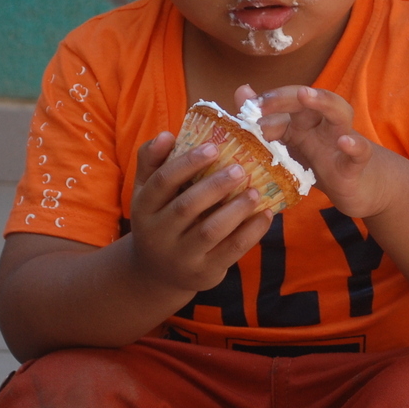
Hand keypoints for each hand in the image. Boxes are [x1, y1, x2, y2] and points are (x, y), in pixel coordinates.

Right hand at [129, 132, 272, 295]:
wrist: (156, 273)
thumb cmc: (159, 217)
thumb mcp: (147, 191)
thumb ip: (153, 160)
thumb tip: (167, 134)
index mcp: (143, 208)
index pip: (162, 182)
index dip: (186, 163)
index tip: (213, 146)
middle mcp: (157, 234)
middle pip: (186, 207)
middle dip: (215, 186)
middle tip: (240, 169)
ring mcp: (180, 257)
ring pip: (209, 231)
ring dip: (235, 210)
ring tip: (254, 192)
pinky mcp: (204, 273)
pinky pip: (230, 251)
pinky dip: (250, 232)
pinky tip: (265, 214)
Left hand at [236, 84, 391, 218]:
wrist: (358, 186)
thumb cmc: (319, 162)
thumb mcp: (289, 146)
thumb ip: (265, 121)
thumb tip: (242, 91)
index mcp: (303, 120)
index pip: (284, 103)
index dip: (265, 104)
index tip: (245, 112)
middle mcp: (322, 124)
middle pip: (309, 100)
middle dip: (285, 96)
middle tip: (263, 102)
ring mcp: (340, 140)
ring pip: (339, 113)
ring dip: (323, 101)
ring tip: (305, 95)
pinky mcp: (355, 164)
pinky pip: (360, 151)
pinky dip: (354, 145)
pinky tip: (345, 142)